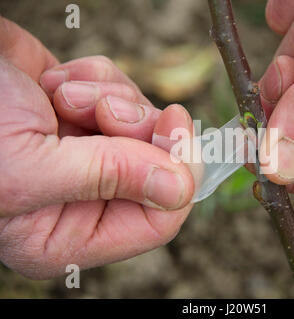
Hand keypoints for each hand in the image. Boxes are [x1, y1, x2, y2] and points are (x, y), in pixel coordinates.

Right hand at [0, 17, 194, 278]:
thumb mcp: (30, 167)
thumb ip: (109, 179)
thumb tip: (179, 189)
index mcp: (69, 235)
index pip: (157, 222)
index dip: (177, 173)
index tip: (174, 125)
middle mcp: (85, 199)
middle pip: (158, 166)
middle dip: (138, 126)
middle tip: (104, 110)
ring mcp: (88, 153)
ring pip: (144, 124)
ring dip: (111, 98)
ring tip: (62, 96)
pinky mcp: (85, 112)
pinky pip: (122, 91)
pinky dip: (96, 78)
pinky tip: (55, 82)